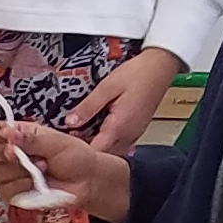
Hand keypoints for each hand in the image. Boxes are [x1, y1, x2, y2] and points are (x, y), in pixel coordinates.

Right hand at [0, 120, 127, 222]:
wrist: (87, 183)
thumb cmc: (76, 158)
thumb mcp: (56, 142)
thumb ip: (31, 139)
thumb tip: (8, 133)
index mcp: (21, 135)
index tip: (7, 136)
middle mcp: (13, 154)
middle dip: (9, 156)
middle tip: (28, 158)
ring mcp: (13, 175)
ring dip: (18, 173)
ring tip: (41, 170)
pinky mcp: (15, 193)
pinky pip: (4, 191)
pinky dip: (19, 188)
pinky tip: (34, 185)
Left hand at [63, 48, 183, 161]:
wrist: (160, 67)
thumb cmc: (138, 74)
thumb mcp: (107, 87)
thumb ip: (88, 107)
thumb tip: (69, 122)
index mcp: (119, 128)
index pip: (94, 153)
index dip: (76, 151)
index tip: (62, 143)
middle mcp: (127, 137)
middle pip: (101, 156)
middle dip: (83, 150)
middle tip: (67, 137)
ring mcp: (132, 136)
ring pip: (108, 152)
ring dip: (93, 146)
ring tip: (78, 133)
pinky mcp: (134, 132)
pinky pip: (116, 144)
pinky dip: (103, 140)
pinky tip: (94, 129)